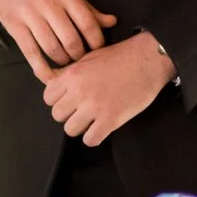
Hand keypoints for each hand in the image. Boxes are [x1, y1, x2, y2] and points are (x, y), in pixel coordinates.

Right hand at [0, 0, 116, 81]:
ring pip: (52, 49)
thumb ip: (88, 8)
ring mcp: (30, 16)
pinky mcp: (15, 27)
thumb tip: (112, 22)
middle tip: (82, 60)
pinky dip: (42, 70)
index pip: (88, 23)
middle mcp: (48, 4)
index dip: (97, 42)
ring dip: (63, 62)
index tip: (99, 51)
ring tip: (67, 63)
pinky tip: (50, 77)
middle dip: (80, 56)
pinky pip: (31, 54)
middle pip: (71, 40)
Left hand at [42, 33, 173, 146]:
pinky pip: (90, 140)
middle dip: (69, 113)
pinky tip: (101, 127)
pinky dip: (94, 137)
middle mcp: (80, 91)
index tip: (70, 99)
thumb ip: (68, 72)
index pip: (48, 98)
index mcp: (72, 75)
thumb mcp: (88, 58)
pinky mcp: (111, 120)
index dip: (59, 99)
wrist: (148, 60)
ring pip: (70, 129)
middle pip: (57, 115)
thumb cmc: (119, 57)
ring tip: (92, 119)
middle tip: (82, 109)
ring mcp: (95, 107)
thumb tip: (49, 82)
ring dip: (81, 126)